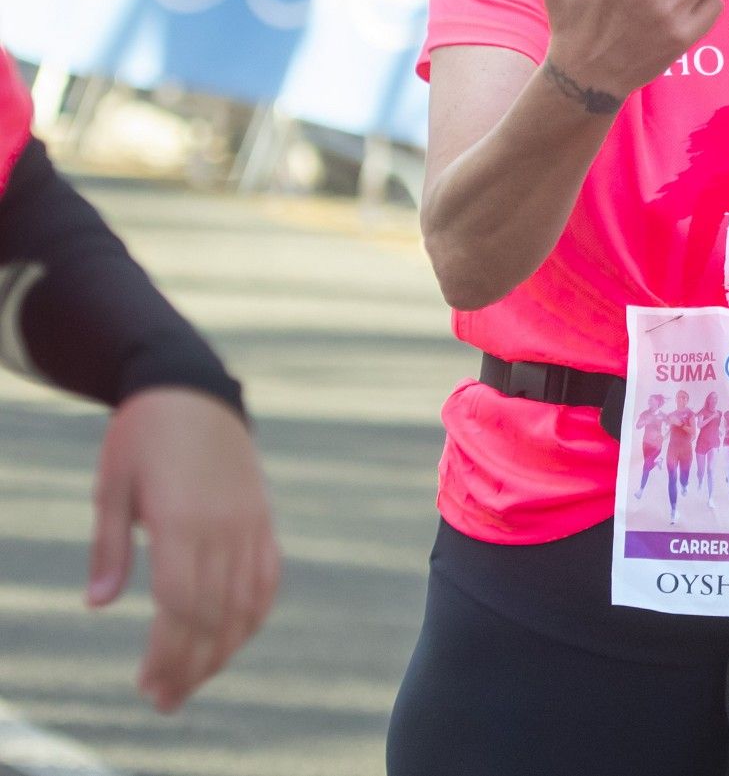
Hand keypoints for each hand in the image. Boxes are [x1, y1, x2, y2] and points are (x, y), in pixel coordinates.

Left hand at [88, 389, 281, 712]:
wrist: (194, 390)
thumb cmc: (142, 437)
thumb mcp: (111, 485)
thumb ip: (109, 546)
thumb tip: (100, 605)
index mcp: (185, 519)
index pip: (181, 605)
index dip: (167, 652)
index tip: (146, 685)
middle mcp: (225, 527)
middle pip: (215, 615)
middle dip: (191, 665)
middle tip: (164, 700)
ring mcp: (251, 524)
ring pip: (246, 604)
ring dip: (223, 650)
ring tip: (194, 680)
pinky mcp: (263, 520)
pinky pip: (268, 579)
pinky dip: (254, 615)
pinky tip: (233, 639)